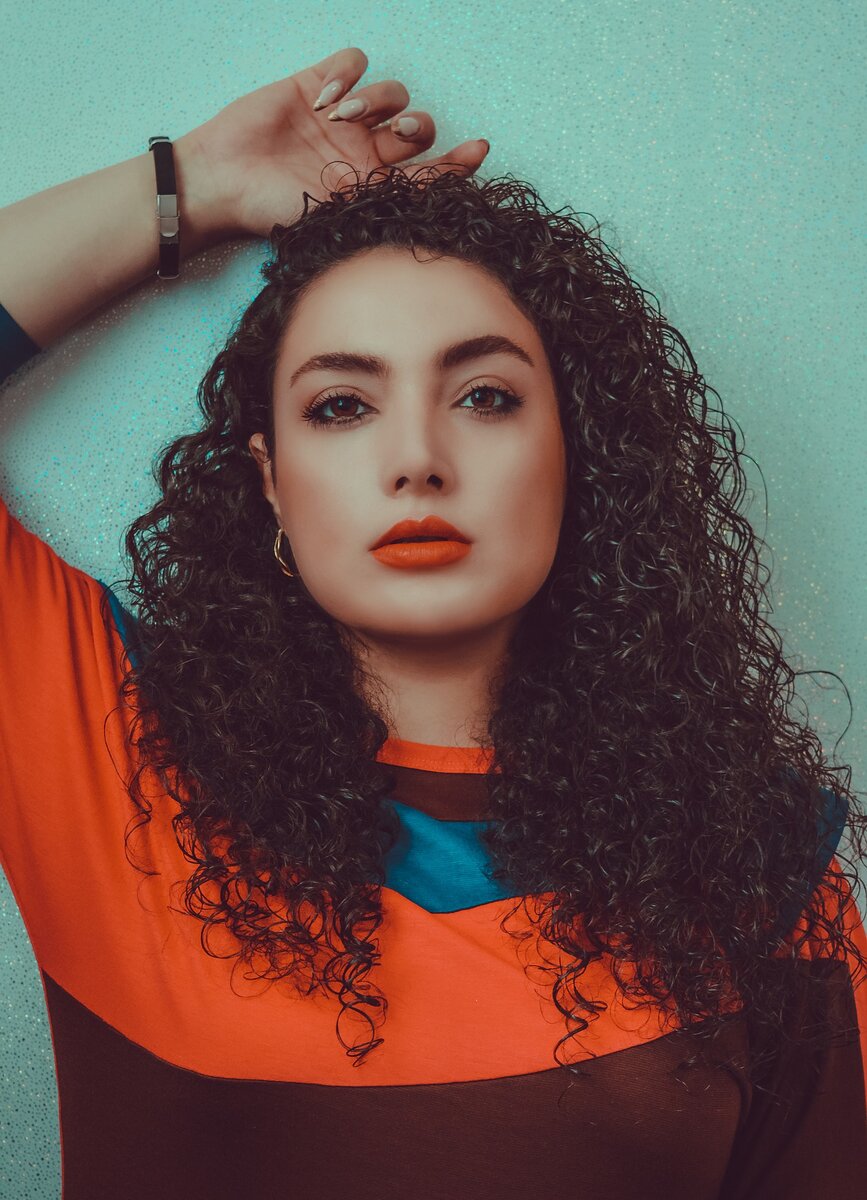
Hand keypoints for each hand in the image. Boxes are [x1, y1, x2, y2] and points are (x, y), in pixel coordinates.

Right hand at [174, 46, 490, 241]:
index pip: (431, 174)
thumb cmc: (276, 211)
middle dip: (418, 128)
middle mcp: (365, 152)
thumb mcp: (342, 215)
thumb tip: (442, 201)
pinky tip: (327, 97)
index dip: (460, 162)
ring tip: (340, 118)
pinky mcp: (317, 84)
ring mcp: (343, 117)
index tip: (480, 150)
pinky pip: (355, 60)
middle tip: (398, 136)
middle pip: (421, 128)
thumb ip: (392, 201)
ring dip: (376, 100)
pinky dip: (349, 72)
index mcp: (376, 189)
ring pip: (392, 92)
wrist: (225, 184)